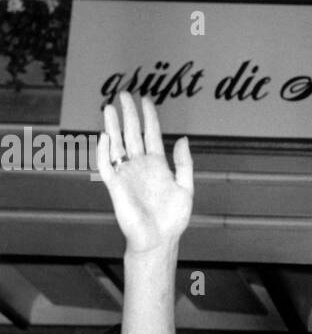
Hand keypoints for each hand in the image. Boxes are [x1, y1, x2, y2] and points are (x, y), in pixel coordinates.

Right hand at [96, 93, 193, 253]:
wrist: (158, 240)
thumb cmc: (173, 218)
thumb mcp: (186, 188)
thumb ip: (184, 163)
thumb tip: (182, 138)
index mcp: (157, 165)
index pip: (151, 134)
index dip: (149, 117)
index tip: (146, 99)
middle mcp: (140, 166)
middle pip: (132, 134)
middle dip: (128, 114)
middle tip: (125, 94)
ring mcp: (126, 174)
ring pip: (117, 144)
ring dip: (112, 126)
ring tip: (109, 106)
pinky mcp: (115, 186)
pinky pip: (106, 165)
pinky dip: (104, 151)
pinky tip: (105, 135)